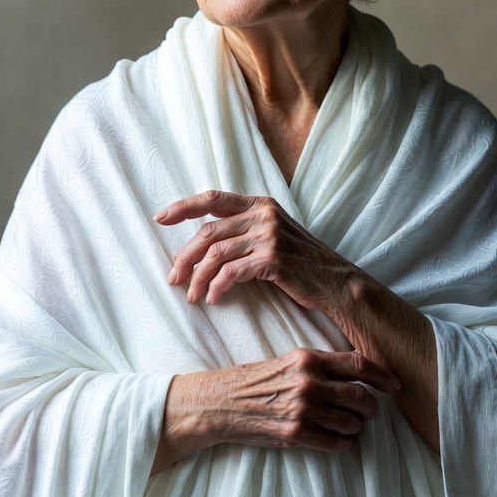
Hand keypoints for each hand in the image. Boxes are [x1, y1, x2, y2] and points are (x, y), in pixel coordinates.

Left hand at [155, 190, 362, 312]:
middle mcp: (263, 214)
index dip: (184, 207)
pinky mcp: (273, 258)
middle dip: (185, 256)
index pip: (213, 198)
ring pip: (216, 253)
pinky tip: (214, 299)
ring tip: (192, 296)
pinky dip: (218, 286)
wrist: (336, 283)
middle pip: (208, 231)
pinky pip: (232, 272)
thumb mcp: (273, 236)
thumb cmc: (301, 264)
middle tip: (173, 277)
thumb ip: (244, 229)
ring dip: (198, 278)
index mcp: (260, 204)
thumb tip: (203, 241)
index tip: (160, 218)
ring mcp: (269, 234)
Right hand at [155, 348, 400, 469]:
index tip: (396, 384)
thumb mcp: (289, 362)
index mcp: (308, 358)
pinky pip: (335, 443)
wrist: (223, 403)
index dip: (382, 375)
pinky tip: (339, 440)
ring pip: (352, 422)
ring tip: (350, 425)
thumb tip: (357, 373)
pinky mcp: (295, 434)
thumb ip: (321, 365)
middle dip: (371, 407)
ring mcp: (302, 409)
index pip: (358, 363)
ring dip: (357, 427)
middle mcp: (309, 382)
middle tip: (369, 411)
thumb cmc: (258, 380)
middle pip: (361, 396)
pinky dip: (343, 444)